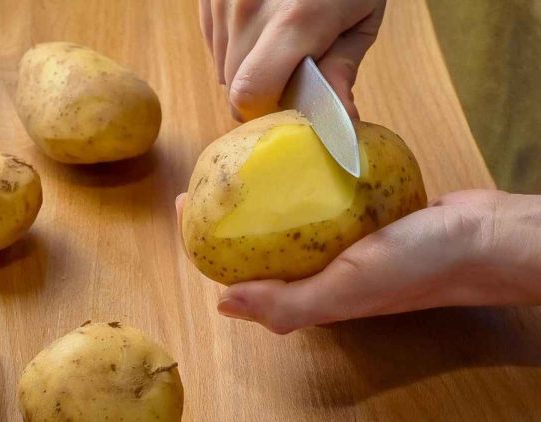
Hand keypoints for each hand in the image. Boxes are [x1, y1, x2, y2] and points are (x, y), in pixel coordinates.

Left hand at [176, 190, 540, 333]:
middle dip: (226, 212)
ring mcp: (341, 241)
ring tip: (240, 158)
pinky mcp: (361, 215)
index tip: (184, 203)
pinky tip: (289, 153)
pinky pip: (319, 196)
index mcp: (310, 294)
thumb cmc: (418, 268)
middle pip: (258, 242)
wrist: (483, 238)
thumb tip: (223, 305)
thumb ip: (288, 304)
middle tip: (208, 172)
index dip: (205, 241)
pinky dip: (300, 178)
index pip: (241, 271)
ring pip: (287, 217)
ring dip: (260, 193)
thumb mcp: (346, 290)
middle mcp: (320, 270)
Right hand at [200, 0, 385, 119]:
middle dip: (261, 90)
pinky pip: (213, 41)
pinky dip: (235, 45)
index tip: (287, 104)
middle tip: (291, 71)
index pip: (250, 92)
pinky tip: (261, 24)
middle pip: (234, 84)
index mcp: (296, 19)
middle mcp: (249, 7)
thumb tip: (341, 118)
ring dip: (247, 67)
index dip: (266, 110)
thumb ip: (342, 67)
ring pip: (221, 65)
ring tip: (278, 40)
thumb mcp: (362, 16)